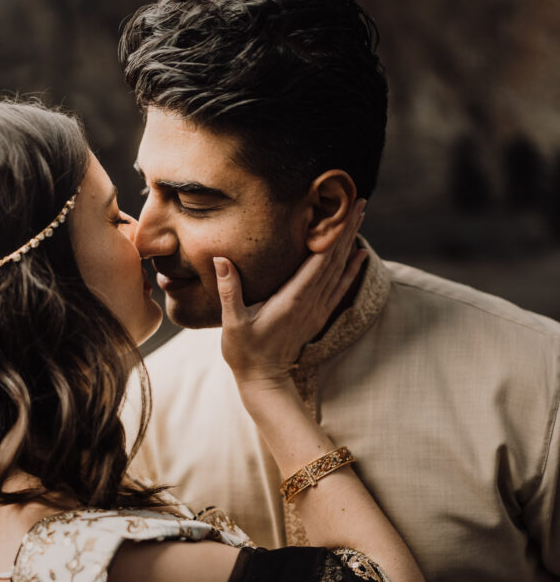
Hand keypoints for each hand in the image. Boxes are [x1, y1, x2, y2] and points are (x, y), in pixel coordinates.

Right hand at [215, 201, 365, 388]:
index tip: (344, 210)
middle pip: (335, 259)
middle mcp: (310, 303)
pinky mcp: (316, 316)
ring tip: (361, 216)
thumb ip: (229, 290)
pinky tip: (359, 254)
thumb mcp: (232, 322)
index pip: (319, 261)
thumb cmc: (244, 352)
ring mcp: (316, 310)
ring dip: (351, 243)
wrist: (263, 380)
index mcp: (292, 299)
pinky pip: (339, 288)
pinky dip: (351, 269)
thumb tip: (221, 259)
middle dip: (348, 229)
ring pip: (340, 270)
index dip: (333, 234)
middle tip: (361, 201)